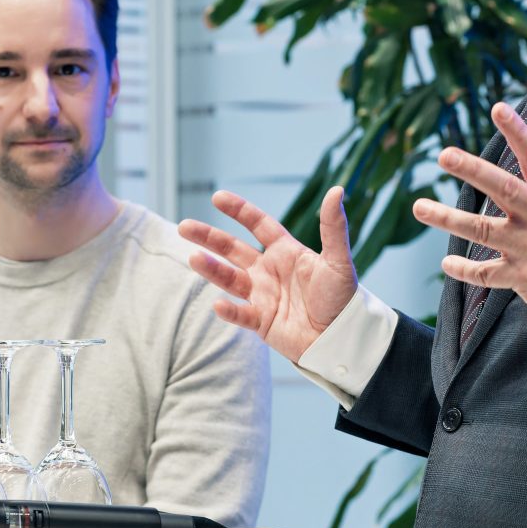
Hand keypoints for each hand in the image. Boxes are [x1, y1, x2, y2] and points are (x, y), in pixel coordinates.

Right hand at [178, 186, 357, 361]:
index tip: (217, 197)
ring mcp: (263, 295)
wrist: (343, 336)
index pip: (258, 225)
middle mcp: (269, 271)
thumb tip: (337, 190)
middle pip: (232, 249)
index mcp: (286, 252)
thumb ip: (333, 227)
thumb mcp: (338, 260)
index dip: (239, 210)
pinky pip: (241, 314)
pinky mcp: (262, 321)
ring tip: (194, 258)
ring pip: (230, 279)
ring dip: (212, 269)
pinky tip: (218, 304)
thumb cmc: (343, 297)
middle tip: (183, 227)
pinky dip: (229, 310)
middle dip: (209, 237)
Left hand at [412, 102, 526, 327]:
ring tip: (420, 207)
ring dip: (448, 218)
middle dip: (473, 170)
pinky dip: (463, 269)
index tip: (498, 108)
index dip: (518, 132)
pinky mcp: (521, 277)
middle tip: (445, 155)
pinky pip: (485, 273)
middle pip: (503, 189)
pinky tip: (447, 264)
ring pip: (482, 230)